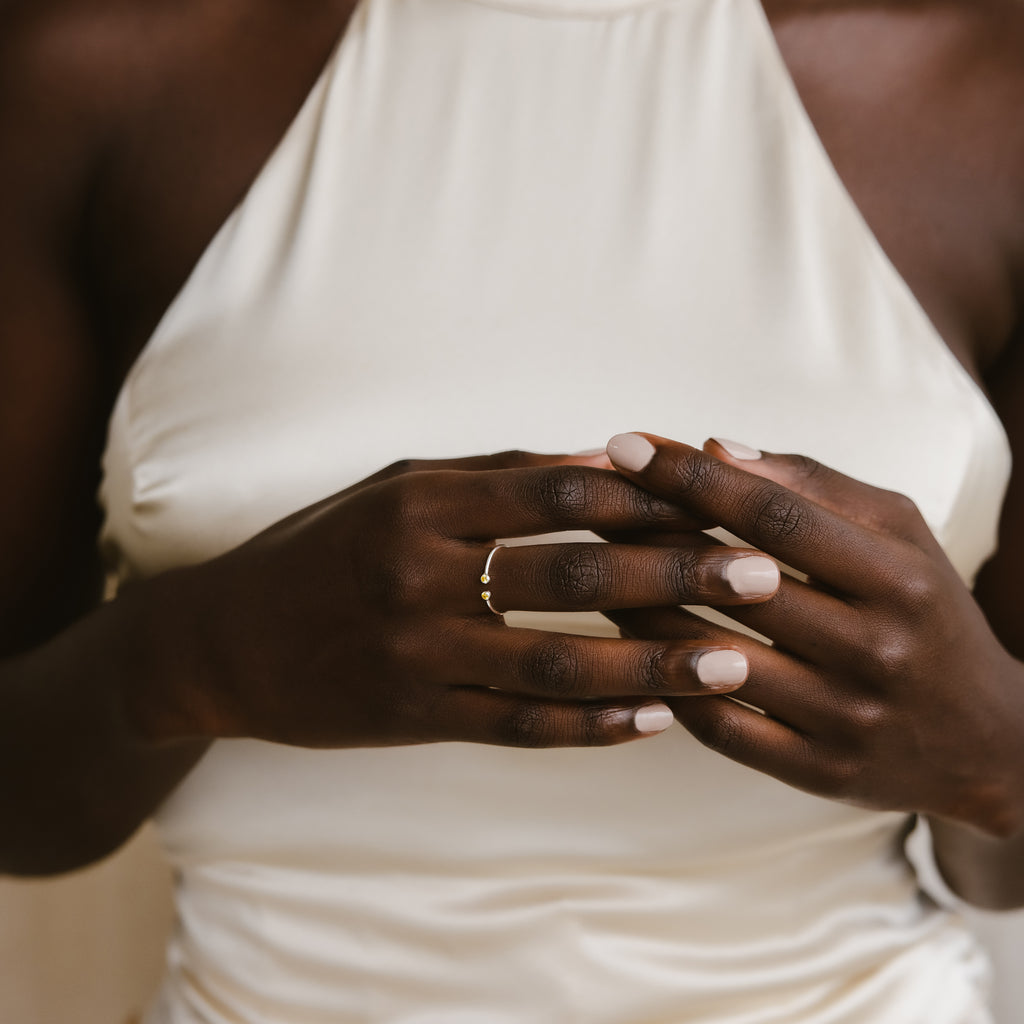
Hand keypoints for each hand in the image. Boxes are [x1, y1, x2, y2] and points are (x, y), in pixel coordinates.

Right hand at [141, 449, 781, 750]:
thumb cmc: (322, 548)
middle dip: (678, 572)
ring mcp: (419, 651)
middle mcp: (422, 572)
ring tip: (733, 663)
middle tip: (765, 574)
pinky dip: (590, 727)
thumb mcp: (398, 489)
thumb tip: (605, 461)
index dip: (650, 496)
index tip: (724, 500)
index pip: (561, 490)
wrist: (227, 639)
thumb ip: (497, 476)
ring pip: (559, 661)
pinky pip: (517, 725)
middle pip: (575, 571)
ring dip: (653, 664)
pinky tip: (652, 724)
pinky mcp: (414, 716)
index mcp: (424, 501)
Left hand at [604, 432, 1023, 837]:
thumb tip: (718, 448)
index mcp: (897, 577)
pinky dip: (663, 681)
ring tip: (591, 566)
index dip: (693, 477)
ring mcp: (844, 718)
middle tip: (586, 501)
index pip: (775, 516)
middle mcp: (876, 650)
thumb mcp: (899, 534)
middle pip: (735, 584)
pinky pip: (719, 726)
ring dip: (639, 608)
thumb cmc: (925, 610)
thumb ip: (815, 485)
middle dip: (650, 535)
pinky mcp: (817, 771)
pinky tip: (623, 643)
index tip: (627, 445)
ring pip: (712, 657)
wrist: (984, 739)